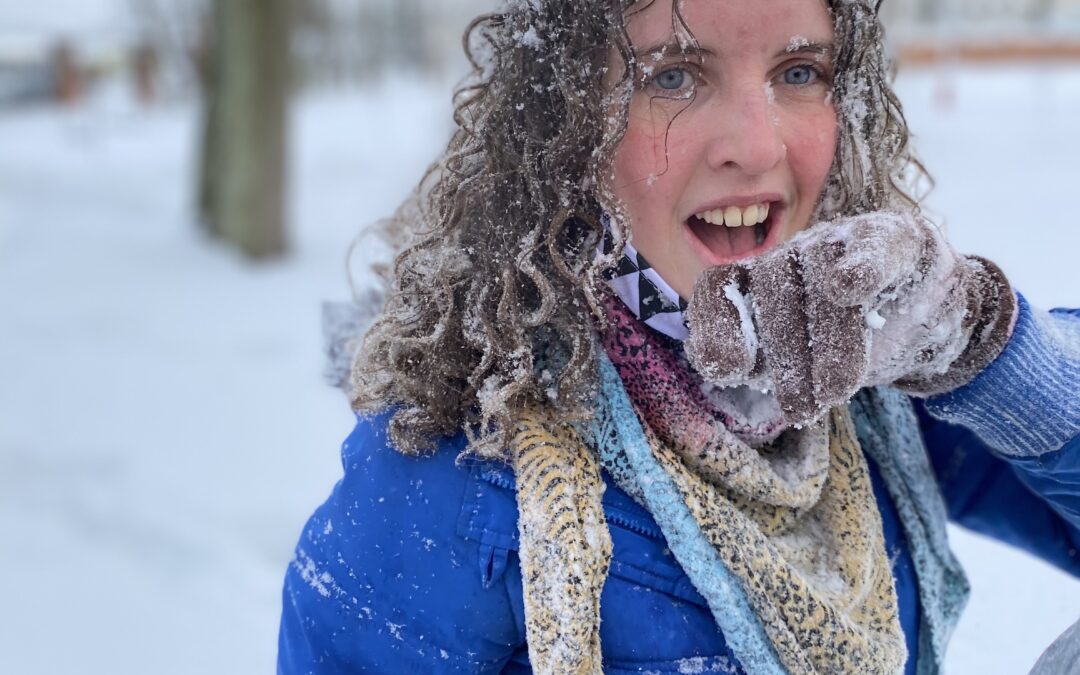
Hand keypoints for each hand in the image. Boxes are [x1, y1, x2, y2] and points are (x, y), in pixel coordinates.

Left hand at [684, 211, 1015, 426]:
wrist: (927, 307)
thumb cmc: (843, 338)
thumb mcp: (796, 359)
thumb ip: (759, 360)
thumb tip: (720, 368)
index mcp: (757, 282)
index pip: (719, 289)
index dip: (717, 327)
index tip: (728, 370)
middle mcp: (791, 256)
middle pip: (773, 291)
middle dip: (785, 358)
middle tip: (800, 408)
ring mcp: (841, 242)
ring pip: (824, 281)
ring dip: (828, 340)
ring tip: (835, 391)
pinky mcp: (894, 240)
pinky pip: (875, 248)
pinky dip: (861, 267)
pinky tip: (850, 287)